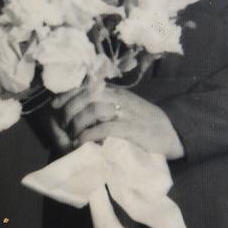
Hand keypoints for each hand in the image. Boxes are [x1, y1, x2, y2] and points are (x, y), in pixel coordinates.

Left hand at [52, 82, 183, 159]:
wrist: (172, 133)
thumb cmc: (145, 122)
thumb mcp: (125, 106)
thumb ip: (107, 103)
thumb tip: (81, 107)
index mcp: (116, 92)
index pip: (87, 85)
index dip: (68, 93)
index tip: (55, 105)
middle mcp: (119, 98)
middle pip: (86, 95)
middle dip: (69, 110)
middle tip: (64, 126)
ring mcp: (125, 113)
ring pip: (92, 109)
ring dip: (77, 124)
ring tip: (72, 137)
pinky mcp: (131, 129)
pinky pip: (104, 127)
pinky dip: (89, 135)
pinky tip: (82, 142)